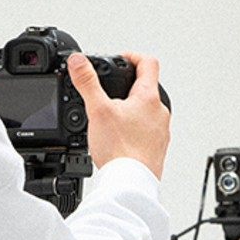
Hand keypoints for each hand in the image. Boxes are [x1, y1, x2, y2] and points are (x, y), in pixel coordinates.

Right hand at [66, 52, 170, 179]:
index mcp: (149, 98)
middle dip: (127, 86)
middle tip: (110, 90)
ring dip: (130, 109)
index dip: (132, 56)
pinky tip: (118, 138)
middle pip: (147, 88)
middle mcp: (160, 113)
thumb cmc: (120, 151)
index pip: (148, 63)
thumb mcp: (98, 110)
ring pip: (146, 111)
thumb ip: (87, 83)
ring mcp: (160, 132)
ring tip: (111, 116)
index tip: (120, 60)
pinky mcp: (156, 148)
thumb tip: (78, 61)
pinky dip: (133, 129)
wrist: (130, 183)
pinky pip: (146, 131)